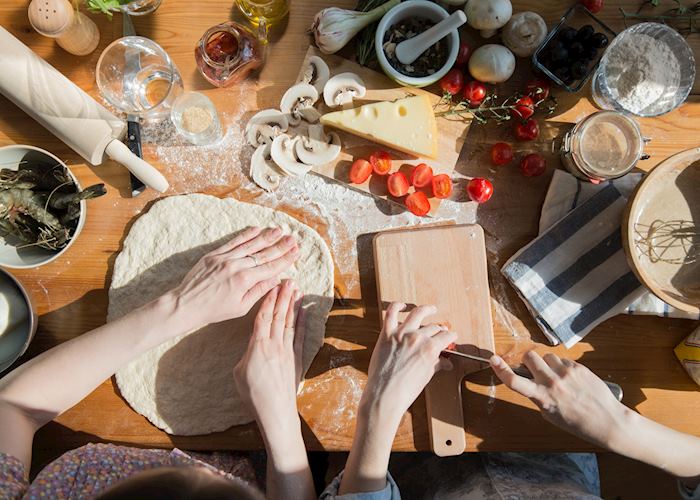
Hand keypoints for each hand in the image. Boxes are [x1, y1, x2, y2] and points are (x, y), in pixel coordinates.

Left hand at [170, 227, 298, 329]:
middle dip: (280, 246)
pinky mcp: (214, 254)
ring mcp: (224, 258)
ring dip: (266, 237)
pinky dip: (246, 235)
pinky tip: (257, 229)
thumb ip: (259, 291)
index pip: (271, 267)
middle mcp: (236, 266)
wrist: (186, 304)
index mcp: (244, 280)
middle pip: (263, 254)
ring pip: (250, 245)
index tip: (296, 252)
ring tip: (279, 230)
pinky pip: (234, 242)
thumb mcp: (241, 307)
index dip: (285, 259)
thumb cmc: (214, 310)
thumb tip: (276, 279)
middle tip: (293, 239)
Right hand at [234, 280, 304, 431]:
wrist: (275, 411)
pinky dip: (302, 321)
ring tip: (296, 288)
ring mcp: (287, 351)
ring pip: (290, 322)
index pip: (263, 316)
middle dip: (283, 295)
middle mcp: (274, 344)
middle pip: (279, 315)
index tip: (271, 284)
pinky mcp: (297, 358)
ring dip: (293, 304)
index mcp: (257, 346)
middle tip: (287, 279)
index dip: (268, 299)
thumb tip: (253, 345)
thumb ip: (247, 353)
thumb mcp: (239, 371)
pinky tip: (304, 310)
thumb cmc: (253, 394)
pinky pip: (300, 335)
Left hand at [360, 303, 456, 426]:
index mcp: (430, 348)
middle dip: (440, 329)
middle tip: (441, 330)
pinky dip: (397, 306)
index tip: (452, 336)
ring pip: (417, 314)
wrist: (385, 394)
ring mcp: (401, 334)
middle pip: (433, 327)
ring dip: (426, 309)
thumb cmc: (406, 389)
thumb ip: (436, 364)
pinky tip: (402, 305)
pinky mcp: (387, 334)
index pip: (446, 337)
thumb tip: (446, 364)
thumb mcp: (427, 375)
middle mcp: (417, 338)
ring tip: (430, 309)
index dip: (451, 336)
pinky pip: (391, 313)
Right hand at [490, 351, 627, 447]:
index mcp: (543, 397)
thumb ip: (537, 396)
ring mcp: (566, 373)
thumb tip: (529, 382)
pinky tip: (572, 380)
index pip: (515, 381)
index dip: (501, 369)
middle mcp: (552, 382)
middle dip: (529, 362)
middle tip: (535, 371)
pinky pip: (562, 359)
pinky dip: (562, 367)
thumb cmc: (577, 423)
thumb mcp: (550, 415)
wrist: (607, 420)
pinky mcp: (578, 367)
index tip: (493, 359)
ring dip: (548, 364)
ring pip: (546, 356)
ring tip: (558, 378)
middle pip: (529, 357)